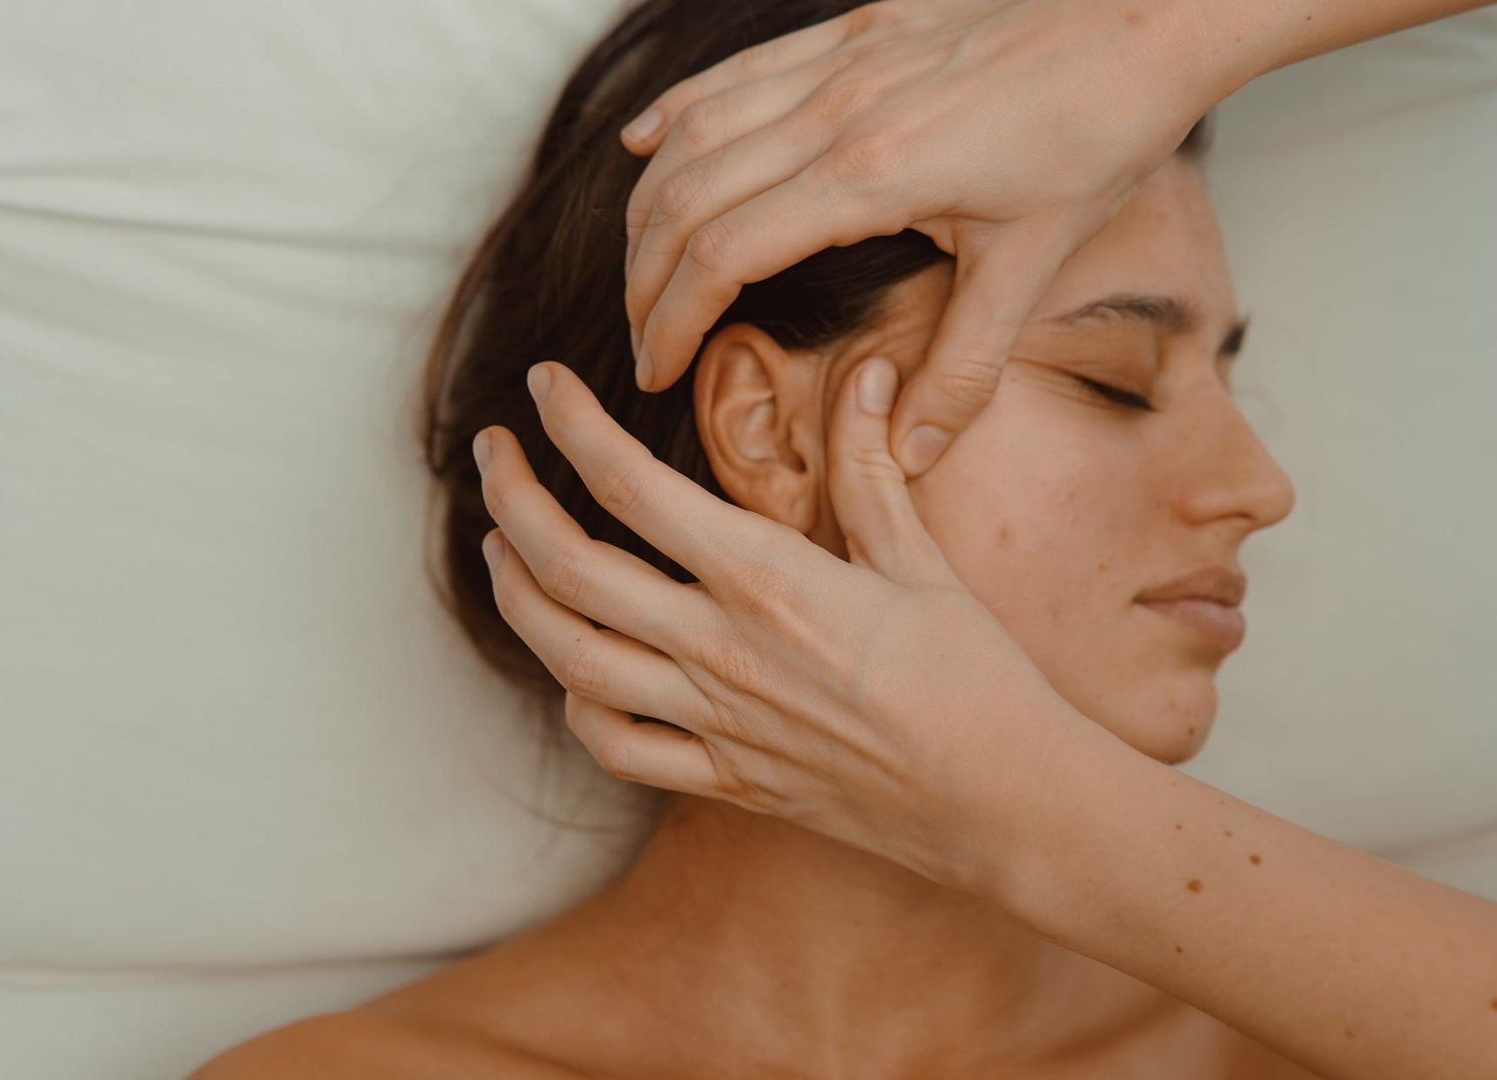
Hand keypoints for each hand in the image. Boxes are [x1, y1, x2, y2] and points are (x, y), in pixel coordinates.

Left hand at [472, 356, 1103, 897]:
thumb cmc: (976, 676)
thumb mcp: (921, 558)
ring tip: (500, 550)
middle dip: (511, 501)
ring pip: (571, 659)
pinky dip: (574, 706)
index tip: (542, 387)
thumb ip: (871, 465)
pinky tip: (570, 670)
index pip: (632, 486)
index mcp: (768, 578)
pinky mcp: (726, 780)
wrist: (1005, 802)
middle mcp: (722, 649)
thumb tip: (865, 373)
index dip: (570, 427)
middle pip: (571, 568)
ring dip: (518, 598)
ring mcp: (715, 722)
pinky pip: (617, 747)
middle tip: (491, 453)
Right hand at [618, 0, 1229, 476]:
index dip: (671, 320)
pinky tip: (644, 145)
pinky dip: (675, 113)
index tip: (654, 371)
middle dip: (643, 277)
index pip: (723, 255)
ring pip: (692, 130)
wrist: (1144, 15)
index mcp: (871, 176)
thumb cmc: (1097, 133)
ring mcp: (836, 61)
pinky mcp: (849, 28)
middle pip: (684, 196)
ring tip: (639, 268)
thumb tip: (908, 459)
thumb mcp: (1033, 265)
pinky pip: (731, 70)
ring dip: (648, 204)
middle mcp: (833, 110)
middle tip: (640, 338)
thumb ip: (962, 369)